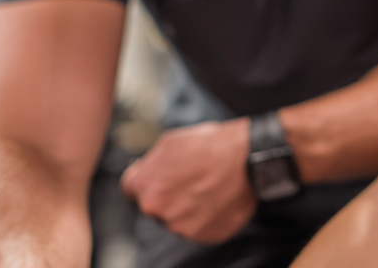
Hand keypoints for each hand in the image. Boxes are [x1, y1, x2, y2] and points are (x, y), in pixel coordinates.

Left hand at [120, 119, 256, 243]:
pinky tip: (216, 199)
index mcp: (144, 185)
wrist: (247, 160)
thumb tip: (141, 171)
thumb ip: (149, 163)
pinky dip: (204, 217)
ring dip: (186, 207)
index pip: (130, 189)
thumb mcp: (171, 141)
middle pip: (154, 206)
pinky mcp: (201, 236)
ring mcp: (179, 226)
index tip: (159, 177)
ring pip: (176, 218)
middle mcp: (157, 209)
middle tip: (190, 180)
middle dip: (167, 195)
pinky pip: (197, 228)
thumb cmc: (210, 145)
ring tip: (207, 187)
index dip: (146, 180)